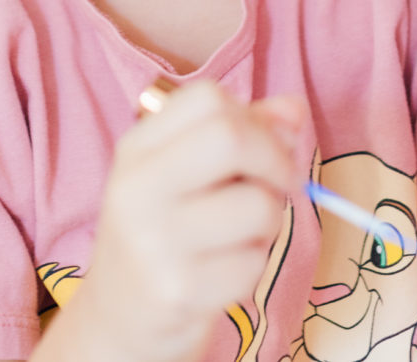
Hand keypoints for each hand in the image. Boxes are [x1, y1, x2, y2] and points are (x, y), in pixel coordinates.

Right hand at [67, 80, 302, 361]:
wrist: (121, 317)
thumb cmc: (164, 230)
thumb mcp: (187, 171)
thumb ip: (243, 131)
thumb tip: (295, 110)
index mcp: (136, 148)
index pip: (209, 99)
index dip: (253, 119)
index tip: (261, 147)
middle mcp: (137, 188)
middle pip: (231, 138)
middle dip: (275, 160)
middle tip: (279, 184)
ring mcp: (154, 241)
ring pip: (257, 205)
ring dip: (271, 218)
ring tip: (245, 231)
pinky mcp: (177, 291)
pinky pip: (253, 262)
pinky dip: (255, 263)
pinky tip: (227, 267)